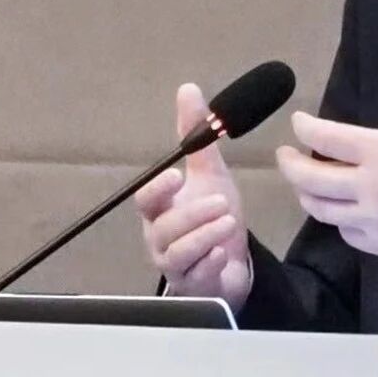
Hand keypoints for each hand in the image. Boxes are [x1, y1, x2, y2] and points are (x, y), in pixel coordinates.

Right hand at [138, 85, 251, 306]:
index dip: (158, 189)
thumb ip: (197, 138)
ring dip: (203, 236)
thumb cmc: (213, 217)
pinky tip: (223, 253)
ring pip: (178, 253)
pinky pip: (195, 278)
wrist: (232, 262)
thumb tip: (188, 89)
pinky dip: (209, 263)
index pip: (146, 200)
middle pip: (163, 228)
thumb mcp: (209, 174)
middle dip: (192, 214)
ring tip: (229, 222)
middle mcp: (160, 239)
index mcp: (160, 211)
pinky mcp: (193, 287)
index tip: (177, 175)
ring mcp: (176, 266)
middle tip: (221, 202)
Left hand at [275, 32, 377, 267]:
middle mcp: (370, 189)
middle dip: (290, 165)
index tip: (298, 122)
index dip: (304, 127)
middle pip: (309, 179)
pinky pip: (348, 234)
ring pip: (322, 210)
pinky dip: (338, 220)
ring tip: (306, 184)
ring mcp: (374, 221)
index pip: (325, 138)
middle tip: (286, 155)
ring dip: (307, 194)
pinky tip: (343, 212)